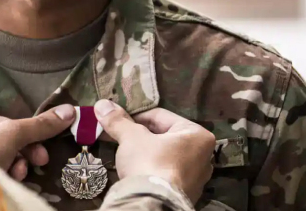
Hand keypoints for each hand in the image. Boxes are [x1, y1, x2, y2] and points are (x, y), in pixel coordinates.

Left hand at [0, 105, 74, 180]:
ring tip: (16, 177)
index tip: (41, 155)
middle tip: (34, 167)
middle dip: (21, 156)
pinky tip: (5, 184)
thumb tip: (71, 111)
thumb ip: (39, 125)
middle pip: (2, 145)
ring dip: (12, 169)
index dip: (27, 138)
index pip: (5, 125)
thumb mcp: (11, 134)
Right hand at [95, 99, 214, 203]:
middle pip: (164, 136)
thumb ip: (118, 120)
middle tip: (120, 136)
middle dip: (141, 135)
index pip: (160, 116)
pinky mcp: (185, 193)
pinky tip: (137, 171)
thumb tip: (102, 104)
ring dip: (146, 152)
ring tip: (126, 153)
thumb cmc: (149, 163)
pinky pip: (166, 173)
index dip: (135, 117)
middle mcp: (203, 155)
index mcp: (197, 135)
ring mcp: (196, 178)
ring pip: (165, 155)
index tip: (119, 122)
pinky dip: (152, 168)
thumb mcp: (131, 137)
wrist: (153, 204)